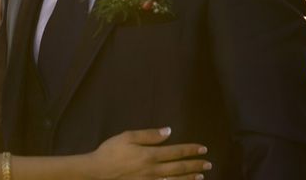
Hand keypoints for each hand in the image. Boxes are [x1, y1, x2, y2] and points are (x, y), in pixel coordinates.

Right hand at [88, 128, 211, 179]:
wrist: (97, 173)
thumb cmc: (111, 151)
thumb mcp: (128, 136)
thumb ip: (149, 135)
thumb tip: (168, 131)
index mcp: (150, 154)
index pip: (176, 151)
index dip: (191, 150)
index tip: (203, 148)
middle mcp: (154, 169)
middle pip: (179, 167)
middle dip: (195, 164)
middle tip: (208, 164)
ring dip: (189, 177)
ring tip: (201, 176)